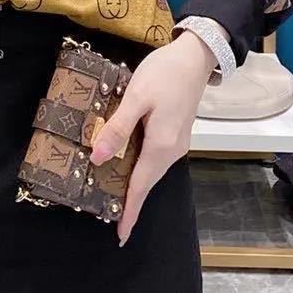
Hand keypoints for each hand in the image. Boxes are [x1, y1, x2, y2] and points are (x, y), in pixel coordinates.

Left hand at [89, 31, 218, 245]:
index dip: (130, 210)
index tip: (120, 235)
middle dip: (130, 200)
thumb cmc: (164, 74)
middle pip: (147, 181)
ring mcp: (176, 142)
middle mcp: (172, 150)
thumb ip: (117, 128)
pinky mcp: (175, 133)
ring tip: (114, 194)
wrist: (195, 57)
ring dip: (134, 183)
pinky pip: (154, 157)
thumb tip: (97, 157)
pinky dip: (140, 166)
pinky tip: (126, 162)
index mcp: (161, 145)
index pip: (140, 185)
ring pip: (150, 169)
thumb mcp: (136, 98)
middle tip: (110, 216)